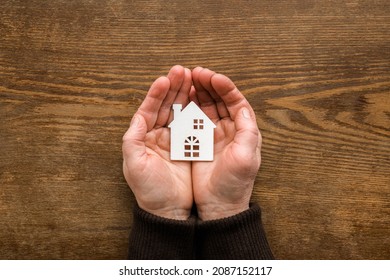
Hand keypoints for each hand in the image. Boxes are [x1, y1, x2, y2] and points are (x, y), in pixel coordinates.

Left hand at [122, 66, 192, 219]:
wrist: (169, 210)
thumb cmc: (149, 190)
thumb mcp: (134, 166)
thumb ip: (132, 140)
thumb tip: (137, 116)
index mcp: (143, 137)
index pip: (149, 110)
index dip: (156, 94)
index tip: (165, 79)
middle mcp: (158, 135)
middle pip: (165, 106)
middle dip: (173, 88)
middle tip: (182, 71)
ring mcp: (174, 140)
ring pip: (179, 111)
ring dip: (184, 94)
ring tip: (192, 78)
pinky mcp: (189, 146)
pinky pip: (192, 124)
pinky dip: (196, 110)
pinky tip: (200, 98)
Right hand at [190, 67, 261, 219]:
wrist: (218, 205)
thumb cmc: (234, 184)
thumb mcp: (246, 158)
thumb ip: (248, 132)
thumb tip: (244, 107)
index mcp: (243, 130)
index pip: (236, 101)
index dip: (225, 87)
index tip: (213, 77)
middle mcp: (229, 129)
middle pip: (220, 99)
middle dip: (209, 84)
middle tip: (196, 72)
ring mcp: (213, 134)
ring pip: (206, 106)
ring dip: (199, 91)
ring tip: (188, 79)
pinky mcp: (198, 141)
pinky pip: (193, 119)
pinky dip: (189, 106)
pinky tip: (183, 98)